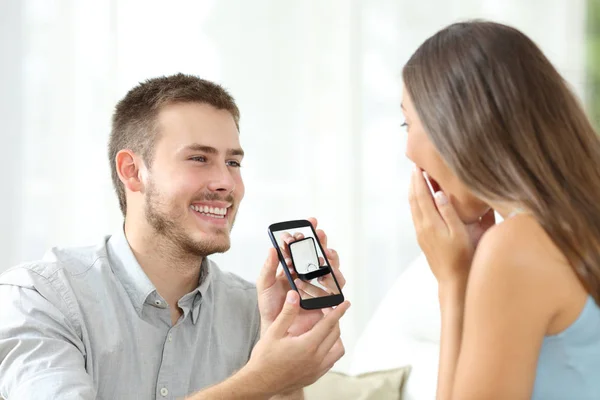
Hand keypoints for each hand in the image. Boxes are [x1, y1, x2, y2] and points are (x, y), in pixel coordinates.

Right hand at [246, 291, 349, 395]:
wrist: (260, 383)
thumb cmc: (265, 359)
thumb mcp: (274, 332)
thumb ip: (287, 313)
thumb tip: (294, 296)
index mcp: (308, 345)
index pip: (329, 324)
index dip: (338, 311)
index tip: (345, 304)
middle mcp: (316, 358)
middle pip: (335, 335)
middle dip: (335, 320)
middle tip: (329, 312)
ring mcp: (317, 369)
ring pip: (337, 350)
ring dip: (336, 337)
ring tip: (327, 329)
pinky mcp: (314, 376)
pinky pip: (331, 361)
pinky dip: (331, 350)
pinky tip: (321, 345)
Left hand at [258, 218, 346, 335]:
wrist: (277, 330)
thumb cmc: (270, 308)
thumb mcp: (264, 285)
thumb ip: (268, 267)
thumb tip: (272, 248)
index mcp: (294, 268)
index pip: (302, 248)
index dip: (306, 235)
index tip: (305, 226)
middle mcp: (309, 275)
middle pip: (320, 255)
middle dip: (321, 243)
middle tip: (319, 235)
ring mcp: (319, 287)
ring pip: (332, 269)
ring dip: (331, 260)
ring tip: (325, 256)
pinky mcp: (326, 300)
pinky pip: (335, 289)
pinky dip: (333, 281)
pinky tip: (325, 278)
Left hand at [408, 167, 494, 282]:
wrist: (453, 281)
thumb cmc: (463, 258)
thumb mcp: (460, 233)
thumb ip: (449, 212)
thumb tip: (439, 193)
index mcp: (431, 223)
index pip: (422, 195)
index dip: (419, 179)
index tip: (418, 165)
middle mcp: (422, 226)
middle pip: (414, 199)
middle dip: (414, 182)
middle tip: (415, 167)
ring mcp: (421, 233)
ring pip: (413, 207)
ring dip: (414, 192)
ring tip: (416, 179)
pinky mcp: (423, 239)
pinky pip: (416, 215)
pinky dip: (416, 202)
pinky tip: (421, 200)